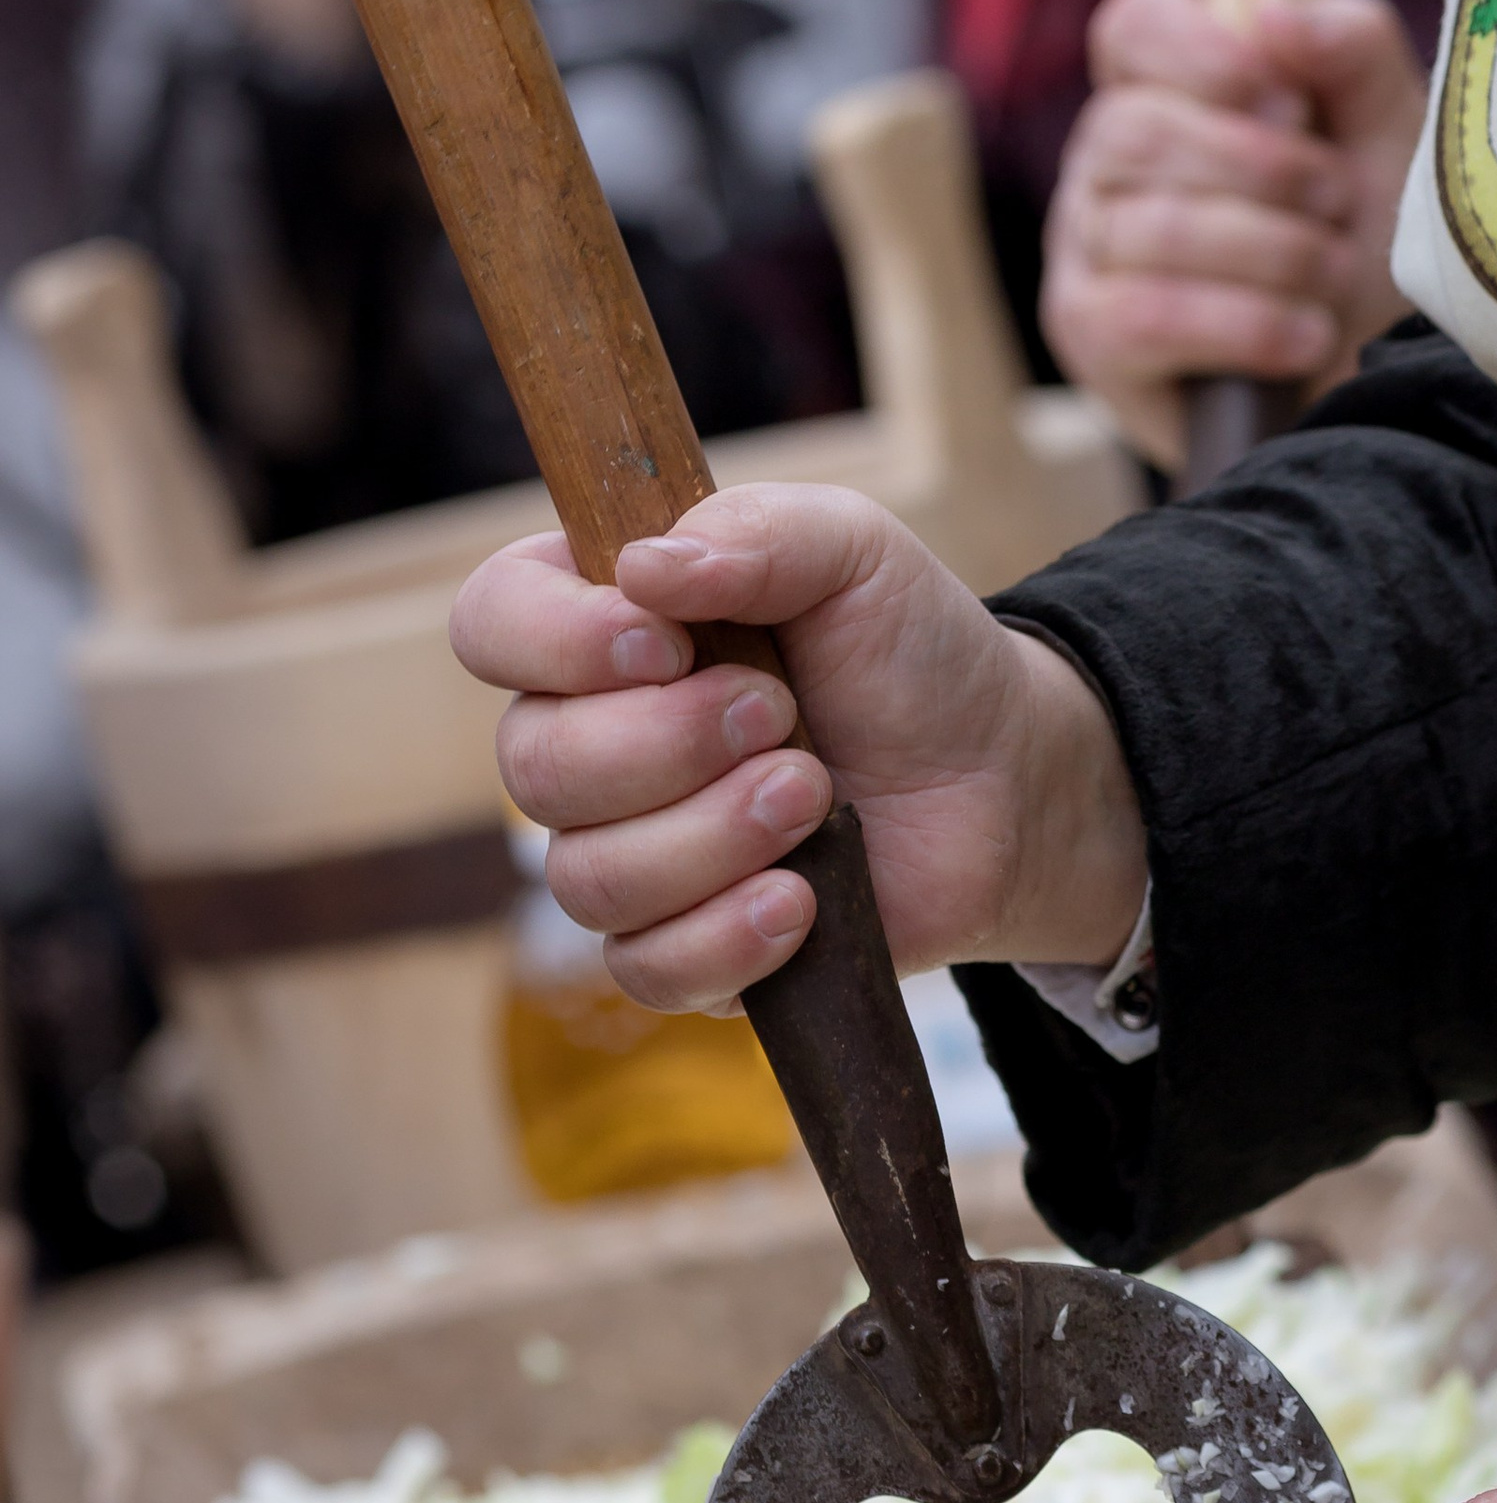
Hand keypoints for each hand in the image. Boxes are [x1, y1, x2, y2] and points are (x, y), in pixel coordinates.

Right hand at [448, 484, 1149, 1013]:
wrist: (997, 773)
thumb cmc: (907, 649)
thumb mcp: (854, 551)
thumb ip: (757, 534)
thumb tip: (642, 569)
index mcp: (606, 625)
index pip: (493, 623)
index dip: (553, 640)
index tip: (660, 642)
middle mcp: (590, 738)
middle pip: (531, 765)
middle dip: (669, 743)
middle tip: (782, 713)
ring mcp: (628, 850)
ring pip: (587, 876)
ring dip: (714, 833)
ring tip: (814, 795)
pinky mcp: (681, 947)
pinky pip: (645, 968)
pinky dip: (727, 935)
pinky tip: (802, 899)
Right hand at [1042, 0, 1424, 468]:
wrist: (1373, 376)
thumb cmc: (1373, 237)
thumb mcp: (1388, 132)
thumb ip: (1349, 49)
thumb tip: (1275, 17)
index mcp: (1169, 86)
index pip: (1134, 26)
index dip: (1202, 50)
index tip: (1286, 96)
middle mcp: (1107, 158)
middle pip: (1135, 128)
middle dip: (1260, 168)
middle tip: (1336, 198)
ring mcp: (1086, 245)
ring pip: (1149, 226)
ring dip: (1271, 253)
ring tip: (1335, 273)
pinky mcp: (1090, 334)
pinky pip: (1143, 315)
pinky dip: (1243, 325)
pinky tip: (1305, 335)